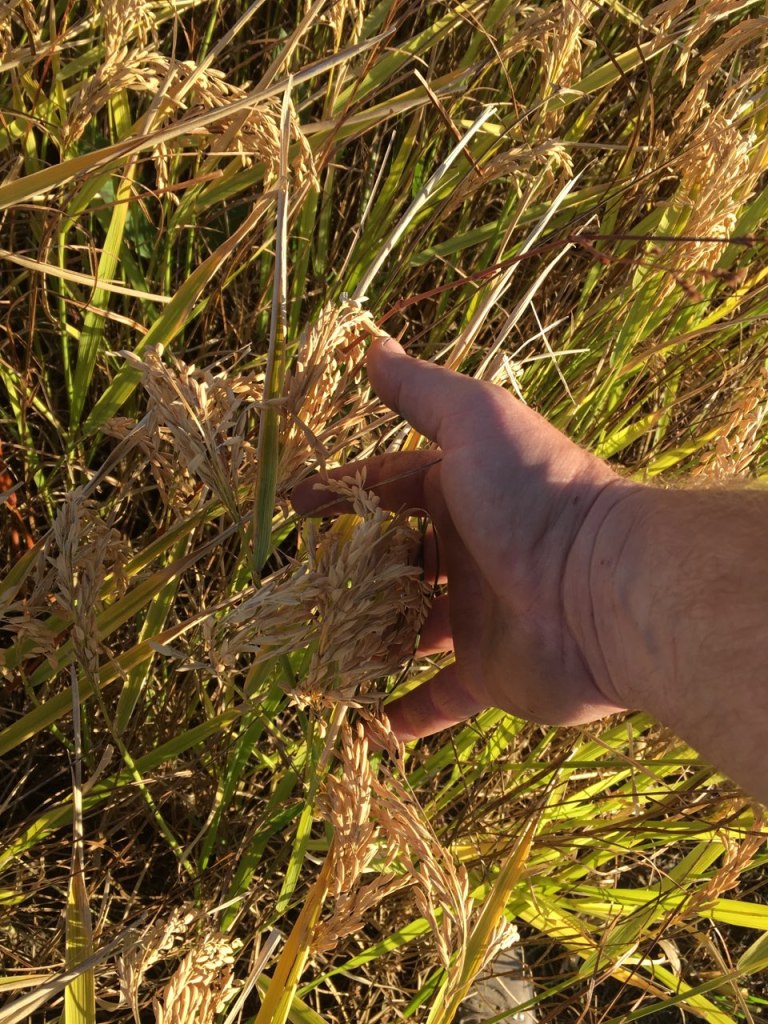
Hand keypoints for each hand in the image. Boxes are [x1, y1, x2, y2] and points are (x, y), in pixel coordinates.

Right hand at [292, 335, 633, 740]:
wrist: (603, 591)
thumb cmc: (535, 497)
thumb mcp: (476, 423)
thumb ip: (422, 391)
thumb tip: (372, 344)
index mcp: (465, 492)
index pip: (391, 487)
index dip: (343, 492)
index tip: (295, 507)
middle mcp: (471, 552)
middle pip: (397, 561)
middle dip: (351, 570)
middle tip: (299, 585)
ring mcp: (477, 618)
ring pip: (411, 631)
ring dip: (370, 639)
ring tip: (318, 649)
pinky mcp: (488, 676)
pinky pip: (439, 700)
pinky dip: (405, 715)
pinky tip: (368, 726)